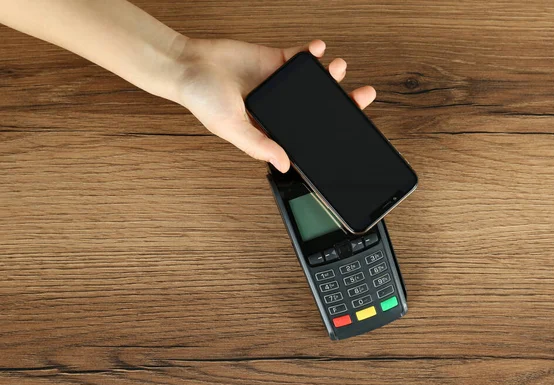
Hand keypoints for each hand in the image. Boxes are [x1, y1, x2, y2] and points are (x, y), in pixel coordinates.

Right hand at [175, 39, 376, 171]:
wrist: (188, 64)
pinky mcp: (275, 61)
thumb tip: (284, 163)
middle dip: (344, 100)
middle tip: (364, 95)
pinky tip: (319, 49)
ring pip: (315, 81)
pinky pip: (300, 57)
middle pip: (319, 107)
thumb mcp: (231, 127)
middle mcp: (280, 108)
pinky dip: (312, 53)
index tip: (352, 127)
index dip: (331, 131)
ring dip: (331, 74)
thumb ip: (259, 144)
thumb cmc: (203, 98)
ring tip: (339, 67)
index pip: (308, 133)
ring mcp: (280, 84)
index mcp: (271, 128)